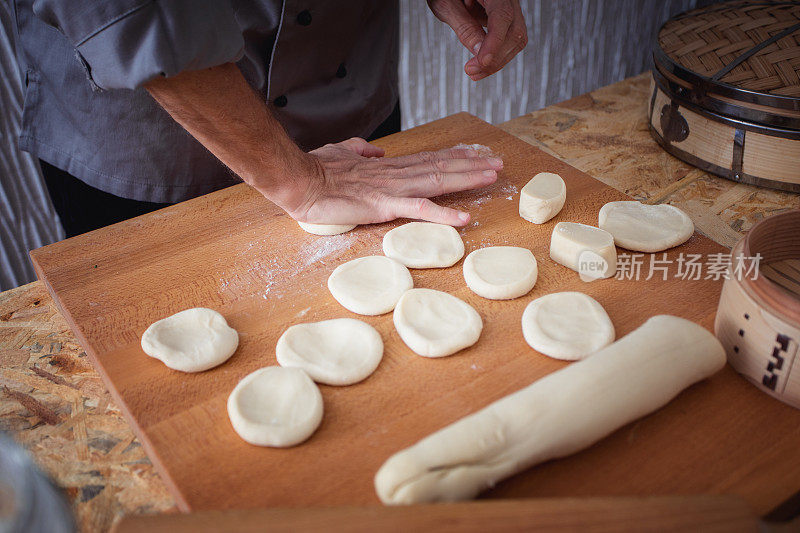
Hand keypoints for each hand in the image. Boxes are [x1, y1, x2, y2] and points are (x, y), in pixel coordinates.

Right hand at [286, 138, 502, 226]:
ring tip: (492, 177)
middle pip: (440, 167)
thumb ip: (360, 151)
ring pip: (437, 182)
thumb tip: (375, 152)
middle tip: (498, 163)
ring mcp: (392, 189)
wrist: (300, 181)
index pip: (427, 159)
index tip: (475, 154)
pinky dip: (443, 214)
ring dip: (466, 179)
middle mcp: (395, 174)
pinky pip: (419, 210)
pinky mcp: (384, 206)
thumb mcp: (342, 154)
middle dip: (471, 166)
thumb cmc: (317, 170)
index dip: (453, 157)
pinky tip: (464, 218)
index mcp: (387, 167)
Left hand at [427, 0, 527, 80]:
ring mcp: (509, 8)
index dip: (494, 42)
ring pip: (516, 39)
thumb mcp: (447, 5)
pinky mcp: (504, 19)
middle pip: (515, 31)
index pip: (502, 15)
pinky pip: (508, 39)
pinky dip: (496, 54)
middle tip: (472, 71)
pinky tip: (481, 62)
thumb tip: (478, 52)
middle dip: (496, 57)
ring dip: (497, 60)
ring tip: (474, 70)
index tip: (483, 61)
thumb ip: (464, 26)